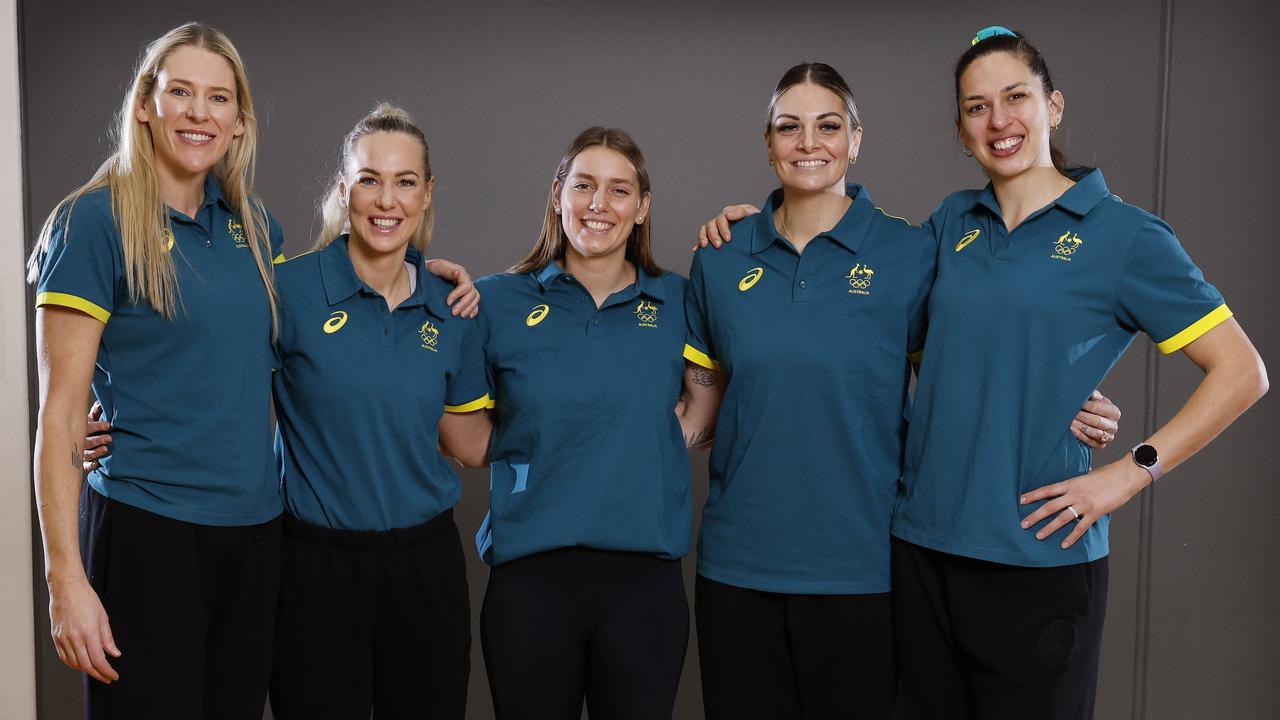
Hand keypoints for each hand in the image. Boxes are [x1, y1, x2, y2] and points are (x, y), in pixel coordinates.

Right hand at [48, 575, 120, 682]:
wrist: (67, 588)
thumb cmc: (86, 598)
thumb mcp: (103, 617)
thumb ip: (108, 638)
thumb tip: (115, 654)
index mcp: (89, 633)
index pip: (99, 660)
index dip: (107, 671)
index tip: (113, 676)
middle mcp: (74, 638)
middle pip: (86, 665)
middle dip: (98, 674)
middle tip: (107, 677)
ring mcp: (63, 639)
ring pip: (74, 663)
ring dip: (86, 670)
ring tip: (96, 670)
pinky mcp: (56, 637)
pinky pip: (64, 657)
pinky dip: (73, 664)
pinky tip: (81, 663)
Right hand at [82, 401, 111, 472]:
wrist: (68, 444)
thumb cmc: (84, 430)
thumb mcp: (88, 420)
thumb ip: (95, 412)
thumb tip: (101, 403)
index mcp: (81, 430)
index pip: (88, 427)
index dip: (98, 426)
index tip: (108, 425)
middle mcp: (79, 442)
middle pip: (87, 441)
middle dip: (98, 440)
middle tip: (109, 438)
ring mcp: (80, 453)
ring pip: (86, 454)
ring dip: (96, 452)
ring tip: (105, 449)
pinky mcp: (81, 463)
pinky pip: (85, 466)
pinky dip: (90, 465)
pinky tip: (96, 464)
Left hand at [425, 258, 479, 317]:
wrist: (425, 273)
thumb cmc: (430, 269)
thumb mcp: (436, 266)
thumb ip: (447, 271)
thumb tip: (458, 273)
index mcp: (460, 273)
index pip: (466, 285)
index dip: (458, 294)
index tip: (448, 303)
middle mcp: (466, 280)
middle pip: (472, 293)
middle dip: (463, 304)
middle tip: (453, 313)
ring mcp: (466, 288)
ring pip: (475, 298)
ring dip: (469, 308)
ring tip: (461, 316)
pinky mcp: (464, 295)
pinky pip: (474, 303)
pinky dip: (473, 310)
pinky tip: (469, 316)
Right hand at [695, 204, 759, 248]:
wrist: (761, 233)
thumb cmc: (757, 223)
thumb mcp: (752, 214)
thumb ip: (741, 212)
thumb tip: (728, 215)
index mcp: (729, 213)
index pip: (721, 218)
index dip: (723, 229)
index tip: (728, 239)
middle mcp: (721, 221)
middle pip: (711, 225)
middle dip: (713, 235)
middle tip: (719, 246)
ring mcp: (717, 229)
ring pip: (704, 230)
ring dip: (703, 238)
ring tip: (705, 247)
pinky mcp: (715, 238)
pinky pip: (703, 240)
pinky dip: (698, 244)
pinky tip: (697, 250)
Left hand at [1019, 457, 1150, 548]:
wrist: (1125, 476)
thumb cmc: (1108, 474)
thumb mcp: (1087, 476)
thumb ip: (1077, 483)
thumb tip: (1071, 486)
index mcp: (1071, 483)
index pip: (1047, 490)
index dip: (1033, 495)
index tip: (1021, 500)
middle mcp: (1074, 494)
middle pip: (1050, 506)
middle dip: (1035, 516)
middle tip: (1023, 524)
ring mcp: (1084, 504)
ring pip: (1062, 518)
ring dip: (1049, 528)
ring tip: (1038, 536)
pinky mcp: (1095, 513)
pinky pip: (1081, 528)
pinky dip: (1072, 537)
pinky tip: (1064, 544)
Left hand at [1071, 389, 1119, 448]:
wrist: (1087, 420)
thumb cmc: (1090, 407)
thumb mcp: (1092, 399)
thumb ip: (1092, 395)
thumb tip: (1091, 393)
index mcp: (1114, 412)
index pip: (1100, 408)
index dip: (1086, 405)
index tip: (1075, 402)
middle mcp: (1114, 426)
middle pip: (1097, 421)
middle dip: (1081, 416)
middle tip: (1069, 412)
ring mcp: (1108, 437)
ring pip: (1095, 432)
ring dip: (1080, 426)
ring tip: (1068, 421)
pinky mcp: (1101, 445)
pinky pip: (1091, 442)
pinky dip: (1080, 436)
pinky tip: (1071, 430)